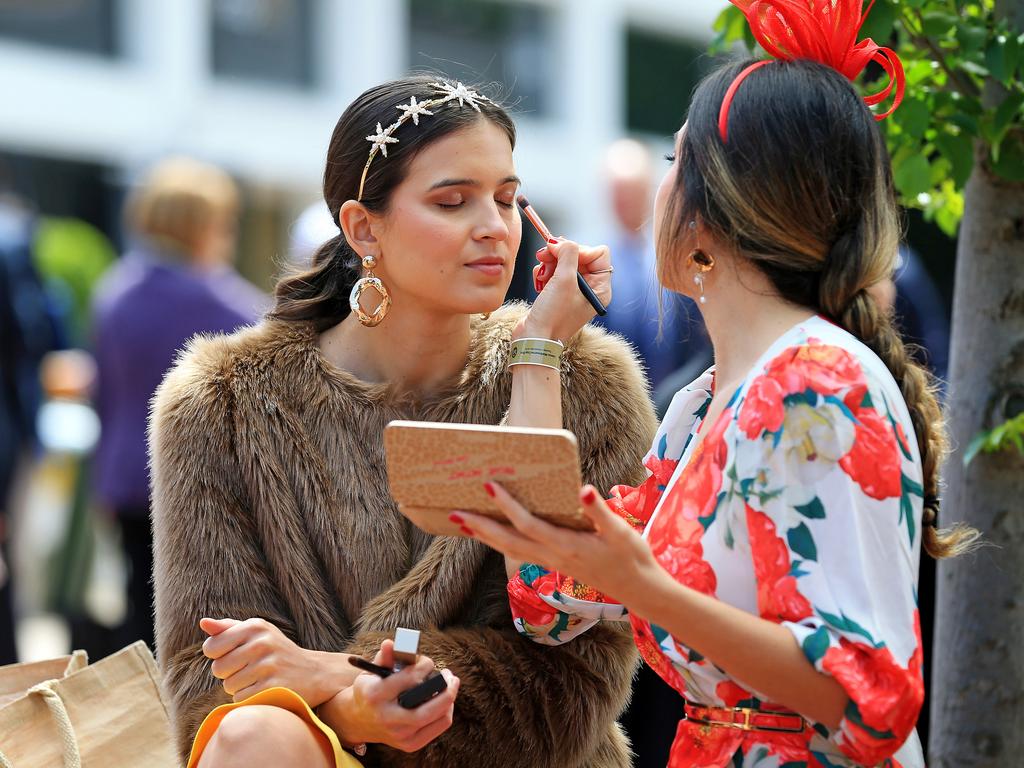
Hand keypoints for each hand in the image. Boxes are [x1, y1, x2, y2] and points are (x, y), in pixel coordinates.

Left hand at [200, 617, 350, 705]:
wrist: (315, 673)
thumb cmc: (278, 652)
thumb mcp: (258, 634)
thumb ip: (228, 629)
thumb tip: (203, 623)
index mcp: (255, 626)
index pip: (211, 647)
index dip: (219, 656)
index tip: (236, 656)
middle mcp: (262, 643)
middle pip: (218, 669)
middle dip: (229, 674)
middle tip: (251, 670)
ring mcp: (268, 665)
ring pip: (229, 686)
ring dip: (240, 688)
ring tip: (260, 680)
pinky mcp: (273, 687)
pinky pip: (241, 699)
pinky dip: (249, 699)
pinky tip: (265, 690)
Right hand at [329, 639, 459, 752]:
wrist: (357, 720)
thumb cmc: (369, 690)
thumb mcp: (371, 672)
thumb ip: (384, 657)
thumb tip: (391, 643)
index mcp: (375, 695)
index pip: (410, 678)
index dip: (425, 665)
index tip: (427, 661)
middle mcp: (387, 717)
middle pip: (428, 708)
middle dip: (447, 689)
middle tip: (451, 675)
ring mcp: (399, 734)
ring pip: (438, 718)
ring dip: (450, 699)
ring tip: (451, 685)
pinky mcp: (409, 744)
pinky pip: (438, 727)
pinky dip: (446, 712)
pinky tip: (445, 701)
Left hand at [454, 483, 657, 605]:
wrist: (639, 589)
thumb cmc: (632, 557)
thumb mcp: (621, 531)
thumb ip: (599, 512)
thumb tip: (583, 490)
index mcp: (567, 545)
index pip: (529, 524)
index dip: (507, 506)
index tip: (489, 486)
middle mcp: (553, 557)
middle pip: (509, 542)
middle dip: (481, 527)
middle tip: (454, 512)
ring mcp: (552, 563)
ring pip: (510, 551)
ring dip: (484, 537)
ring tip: (461, 523)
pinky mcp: (554, 565)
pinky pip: (518, 554)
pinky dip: (499, 544)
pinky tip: (489, 535)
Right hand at [521, 238, 611, 342]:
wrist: (534, 339)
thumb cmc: (553, 316)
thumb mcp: (563, 280)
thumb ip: (567, 254)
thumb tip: (563, 242)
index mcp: (600, 289)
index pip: (599, 253)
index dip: (580, 249)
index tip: (561, 253)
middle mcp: (590, 290)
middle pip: (580, 256)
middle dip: (560, 255)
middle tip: (543, 255)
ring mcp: (574, 292)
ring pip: (564, 263)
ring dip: (550, 264)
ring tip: (541, 274)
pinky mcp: (559, 294)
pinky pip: (554, 273)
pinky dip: (545, 273)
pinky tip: (538, 282)